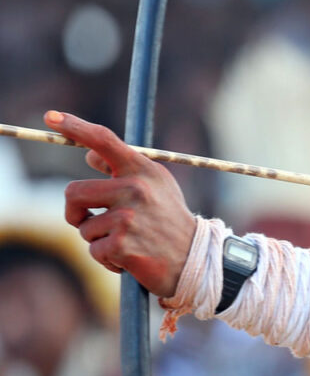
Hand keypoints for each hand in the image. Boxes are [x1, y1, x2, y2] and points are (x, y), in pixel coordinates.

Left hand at [46, 111, 196, 297]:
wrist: (194, 258)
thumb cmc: (169, 219)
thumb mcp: (157, 186)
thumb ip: (124, 169)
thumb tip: (89, 154)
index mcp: (143, 171)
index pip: (103, 141)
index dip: (75, 127)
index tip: (50, 117)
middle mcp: (135, 189)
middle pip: (72, 192)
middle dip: (75, 211)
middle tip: (88, 220)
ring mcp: (127, 218)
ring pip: (83, 227)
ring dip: (97, 238)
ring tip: (126, 241)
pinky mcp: (121, 245)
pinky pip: (93, 250)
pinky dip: (106, 258)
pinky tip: (128, 257)